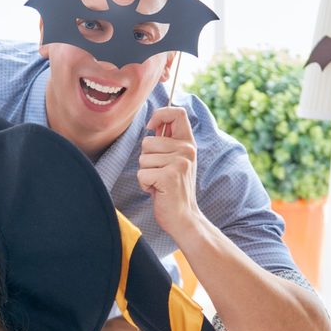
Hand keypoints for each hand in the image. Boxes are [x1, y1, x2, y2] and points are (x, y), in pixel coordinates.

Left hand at [138, 106, 203, 243]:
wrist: (184, 217)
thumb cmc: (174, 189)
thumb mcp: (176, 161)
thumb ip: (168, 143)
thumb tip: (153, 124)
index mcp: (189, 143)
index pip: (177, 113)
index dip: (160, 115)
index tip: (152, 127)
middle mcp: (187, 150)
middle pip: (148, 141)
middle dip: (146, 159)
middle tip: (159, 173)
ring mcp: (179, 163)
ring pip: (143, 158)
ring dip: (145, 173)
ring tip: (159, 182)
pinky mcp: (168, 176)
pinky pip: (142, 173)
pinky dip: (144, 184)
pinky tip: (157, 190)